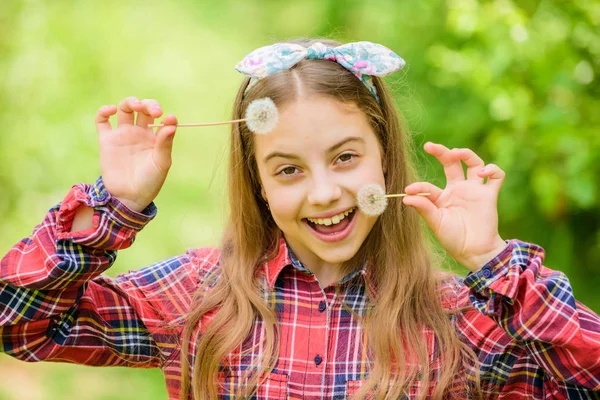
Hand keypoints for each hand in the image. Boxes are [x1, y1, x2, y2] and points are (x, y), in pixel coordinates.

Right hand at [95, 97, 177, 212]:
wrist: (129, 197)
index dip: (164, 115)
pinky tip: (111, 110)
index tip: (168, 118)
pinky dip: (104, 111)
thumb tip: (171, 122)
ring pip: (125, 109)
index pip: (160, 118)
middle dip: (149, 105)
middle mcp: (139, 133)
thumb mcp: (161, 163)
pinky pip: (102, 121)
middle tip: (154, 111)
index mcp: (155, 138)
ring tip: (136, 106)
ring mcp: (123, 135)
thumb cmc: (150, 182)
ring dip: (131, 102)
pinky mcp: (107, 140)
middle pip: (143, 109)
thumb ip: (165, 143)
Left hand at [402, 142, 507, 271]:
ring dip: (466, 154)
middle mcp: (458, 189)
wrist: (474, 252)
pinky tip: (483, 172)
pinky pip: (496, 176)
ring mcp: (474, 190)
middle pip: (451, 163)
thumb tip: (405, 197)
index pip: (428, 186)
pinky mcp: (489, 195)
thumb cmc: (453, 239)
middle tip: (429, 146)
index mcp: (442, 197)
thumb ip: (424, 208)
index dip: (419, 186)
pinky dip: (492, 169)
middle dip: (441, 152)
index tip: (409, 190)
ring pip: (474, 163)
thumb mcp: (435, 223)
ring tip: (456, 152)